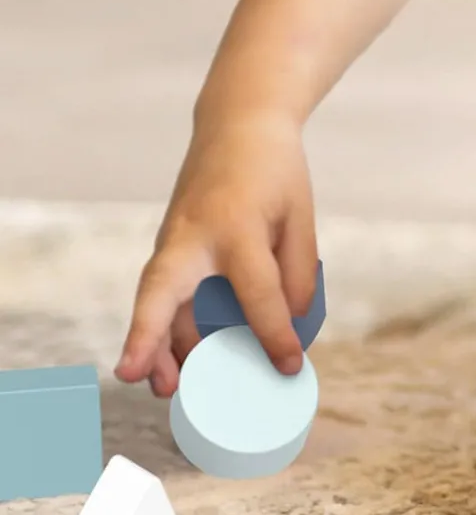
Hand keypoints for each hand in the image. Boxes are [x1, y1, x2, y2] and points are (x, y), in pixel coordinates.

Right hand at [116, 111, 318, 395]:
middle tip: (136, 378)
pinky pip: (163, 293)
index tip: (288, 367)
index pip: (256, 289)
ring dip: (155, 343)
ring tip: (164, 388)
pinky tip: (176, 360)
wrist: (238, 126)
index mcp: (238, 224)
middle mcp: (195, 235)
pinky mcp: (169, 247)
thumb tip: (290, 328)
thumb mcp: (299, 215)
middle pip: (162, 288)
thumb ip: (298, 272)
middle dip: (148, 334)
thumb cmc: (274, 171)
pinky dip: (166, 327)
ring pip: (155, 298)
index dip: (273, 332)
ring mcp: (174, 240)